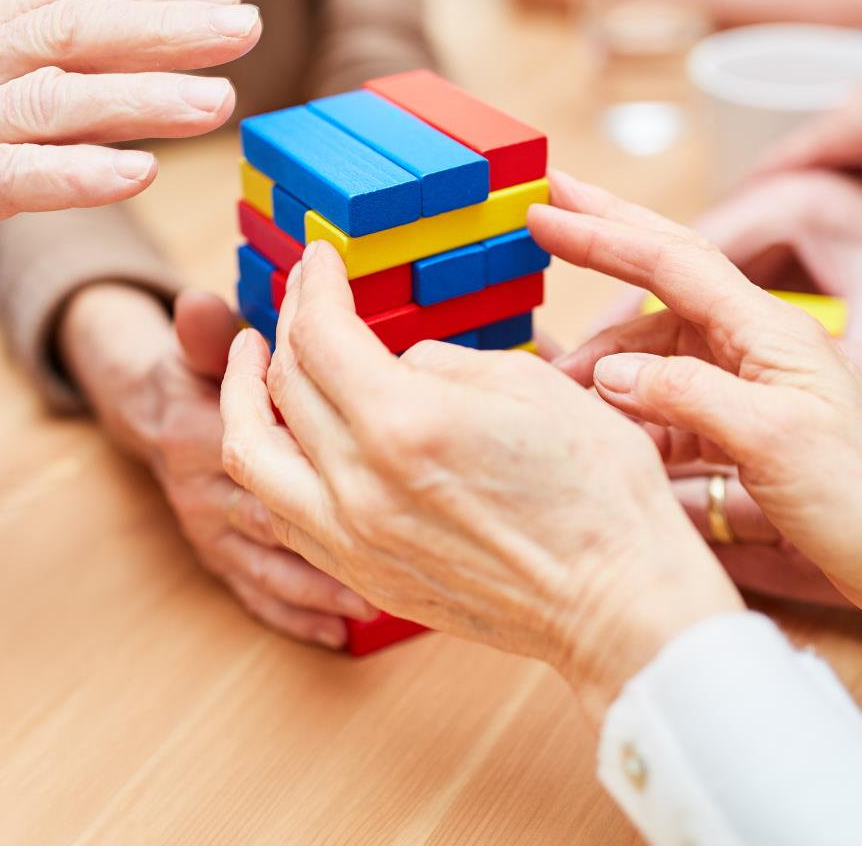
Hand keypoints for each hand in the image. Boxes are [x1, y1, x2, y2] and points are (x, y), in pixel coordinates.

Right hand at [0, 0, 261, 329]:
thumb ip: (6, 82)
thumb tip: (99, 82)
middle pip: (73, 28)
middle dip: (169, 27)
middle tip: (247, 29)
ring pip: (52, 98)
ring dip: (143, 96)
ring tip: (217, 100)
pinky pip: (7, 177)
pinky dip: (77, 173)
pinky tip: (137, 174)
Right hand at [59, 284, 373, 647]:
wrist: (151, 416)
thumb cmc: (195, 374)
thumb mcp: (196, 345)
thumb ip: (205, 332)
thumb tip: (197, 304)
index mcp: (196, 434)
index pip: (255, 444)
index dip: (307, 450)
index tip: (367, 459)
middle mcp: (202, 491)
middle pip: (269, 512)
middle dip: (330, 529)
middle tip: (395, 546)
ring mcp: (211, 533)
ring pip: (268, 564)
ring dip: (321, 584)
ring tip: (376, 598)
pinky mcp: (220, 561)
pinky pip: (257, 596)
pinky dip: (297, 616)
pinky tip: (340, 632)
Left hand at [220, 240, 742, 713]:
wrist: (618, 603)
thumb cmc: (597, 490)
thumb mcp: (526, 385)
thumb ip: (439, 361)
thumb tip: (396, 365)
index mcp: (402, 423)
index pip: (322, 334)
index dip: (314, 285)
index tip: (319, 257)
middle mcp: (358, 486)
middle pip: (283, 385)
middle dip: (287, 323)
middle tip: (299, 295)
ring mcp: (352, 540)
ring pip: (253, 458)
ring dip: (243, 400)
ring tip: (254, 362)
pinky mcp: (363, 576)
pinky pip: (282, 513)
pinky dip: (271, 465)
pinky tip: (285, 438)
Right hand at [535, 171, 861, 648]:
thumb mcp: (773, 438)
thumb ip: (684, 396)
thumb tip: (608, 375)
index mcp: (770, 330)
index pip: (671, 261)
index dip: (602, 234)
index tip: (545, 208)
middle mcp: (759, 347)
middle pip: (664, 279)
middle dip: (603, 242)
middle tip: (543, 209)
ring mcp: (754, 390)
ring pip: (657, 358)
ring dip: (603, 366)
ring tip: (550, 387)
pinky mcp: (751, 436)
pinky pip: (672, 410)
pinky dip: (630, 415)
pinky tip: (600, 431)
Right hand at [752, 15, 861, 328]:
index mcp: (842, 127)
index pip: (774, 166)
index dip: (747, 199)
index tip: (722, 229)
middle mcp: (856, 111)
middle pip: (806, 162)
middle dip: (788, 197)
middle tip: (772, 237)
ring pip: (846, 154)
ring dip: (833, 185)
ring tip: (826, 224)